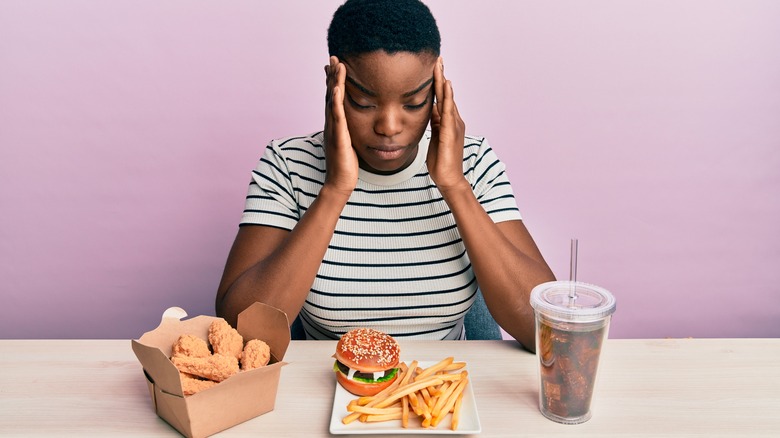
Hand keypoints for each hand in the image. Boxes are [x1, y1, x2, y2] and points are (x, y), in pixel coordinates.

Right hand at [323, 56, 358, 195]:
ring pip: (333, 102)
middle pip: (330, 95)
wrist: (340, 183)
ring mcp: (334, 130)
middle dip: (331, 76)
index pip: (334, 98)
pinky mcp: (339, 137)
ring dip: (333, 82)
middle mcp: (332, 124)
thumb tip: (356, 124)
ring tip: (335, 65)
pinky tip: (337, 89)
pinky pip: (337, 117)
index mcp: (336, 124)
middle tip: (333, 57)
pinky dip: (336, 102)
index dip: (334, 81)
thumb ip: (350, 131)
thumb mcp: (350, 143)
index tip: (335, 65)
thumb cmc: (346, 165)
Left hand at [428, 57, 467, 191]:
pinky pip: (449, 111)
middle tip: (437, 58)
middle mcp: (453, 120)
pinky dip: (448, 97)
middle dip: (440, 76)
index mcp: (447, 121)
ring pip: (447, 98)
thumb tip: (431, 111)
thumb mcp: (435, 137)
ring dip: (443, 81)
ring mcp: (454, 125)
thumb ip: (435, 124)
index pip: (441, 98)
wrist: (448, 179)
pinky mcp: (451, 132)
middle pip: (445, 94)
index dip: (436, 83)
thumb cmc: (441, 161)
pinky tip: (446, 85)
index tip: (432, 67)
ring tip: (440, 65)